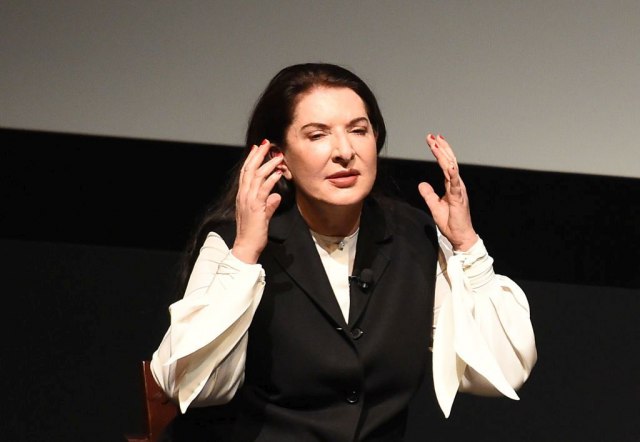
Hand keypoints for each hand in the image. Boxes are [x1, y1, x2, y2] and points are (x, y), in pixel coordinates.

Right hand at [233, 139, 283, 262]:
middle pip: (249, 169)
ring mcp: (248, 200)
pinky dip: (271, 179)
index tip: (258, 148)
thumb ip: (268, 204)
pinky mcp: (255, 207)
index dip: (251, 159)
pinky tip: (279, 173)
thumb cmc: (254, 233)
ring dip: (268, 164)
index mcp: (242, 196)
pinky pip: (264, 189)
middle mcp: (243, 195)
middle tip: (266, 143)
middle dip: (258, 155)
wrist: (246, 246)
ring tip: (278, 156)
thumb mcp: (262, 215)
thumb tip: (276, 197)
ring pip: (257, 176)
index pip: (246, 173)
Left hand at [418, 133, 477, 250]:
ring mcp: (459, 190)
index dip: (439, 152)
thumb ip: (429, 194)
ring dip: (444, 155)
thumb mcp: (434, 205)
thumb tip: (422, 184)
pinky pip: (455, 183)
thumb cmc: (450, 222)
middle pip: (449, 162)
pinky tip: (448, 164)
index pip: (445, 164)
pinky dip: (452, 173)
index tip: (432, 141)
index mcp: (451, 185)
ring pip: (451, 168)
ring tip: (437, 143)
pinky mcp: (459, 198)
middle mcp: (457, 184)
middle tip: (432, 136)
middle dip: (441, 148)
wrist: (460, 236)